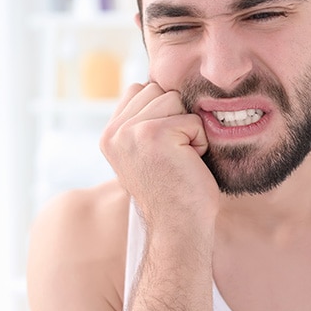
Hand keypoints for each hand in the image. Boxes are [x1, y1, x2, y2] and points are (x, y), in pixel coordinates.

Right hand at [100, 83, 219, 229]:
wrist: (180, 227)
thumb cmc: (176, 190)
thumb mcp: (148, 152)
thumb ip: (143, 120)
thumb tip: (160, 83)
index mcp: (110, 135)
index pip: (140, 89)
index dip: (164, 112)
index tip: (165, 148)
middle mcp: (114, 132)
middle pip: (159, 89)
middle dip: (177, 117)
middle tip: (174, 155)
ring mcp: (131, 132)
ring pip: (175, 99)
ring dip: (189, 128)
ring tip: (180, 158)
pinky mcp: (153, 133)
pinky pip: (192, 118)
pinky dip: (200, 141)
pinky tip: (188, 164)